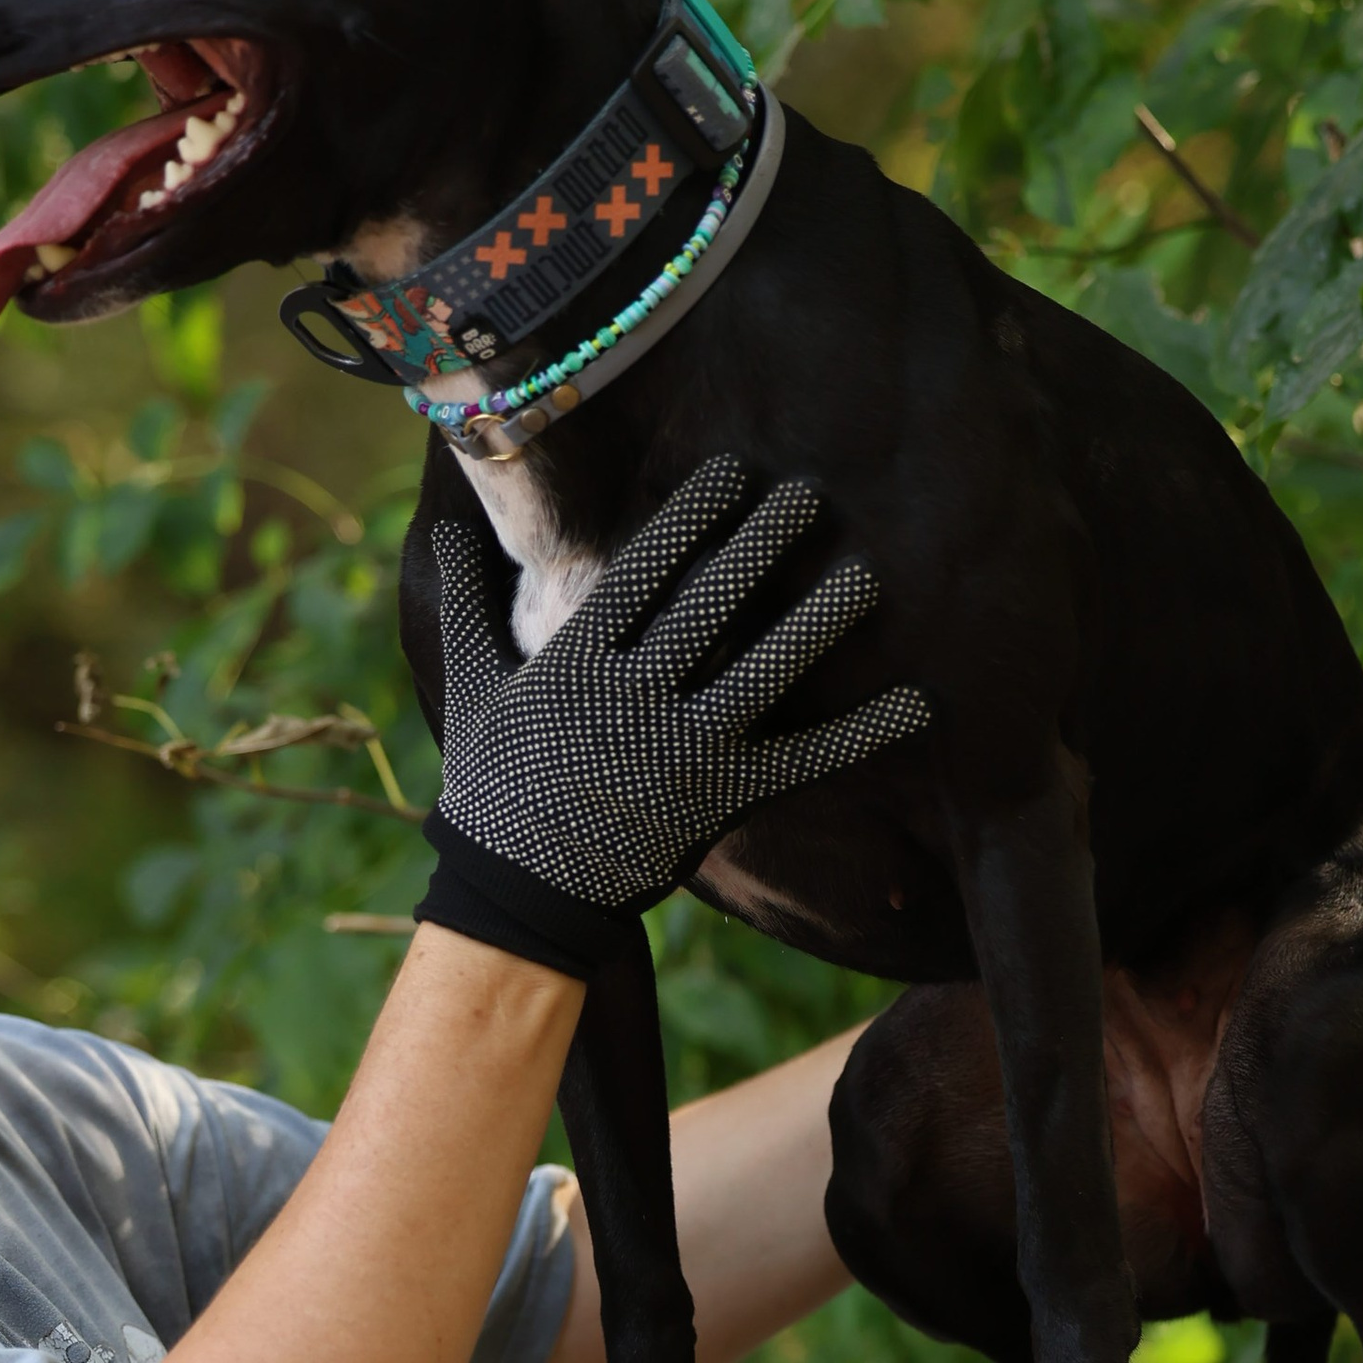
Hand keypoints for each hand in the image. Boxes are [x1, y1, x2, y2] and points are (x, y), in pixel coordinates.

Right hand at [418, 457, 929, 979]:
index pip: (643, 572)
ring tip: (867, 574)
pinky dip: (861, 732)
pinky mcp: (722, 800)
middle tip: (810, 493)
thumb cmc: (496, 782)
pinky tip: (916, 703)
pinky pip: (804, 759)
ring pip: (763, 672)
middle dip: (761, 546)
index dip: (691, 517)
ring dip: (818, 622)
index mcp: (578, 660)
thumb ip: (465, 601)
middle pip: (710, 607)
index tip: (733, 470)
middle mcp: (634, 698)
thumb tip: (446, 523)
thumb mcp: (471, 686)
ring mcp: (682, 751)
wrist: (519, 893)